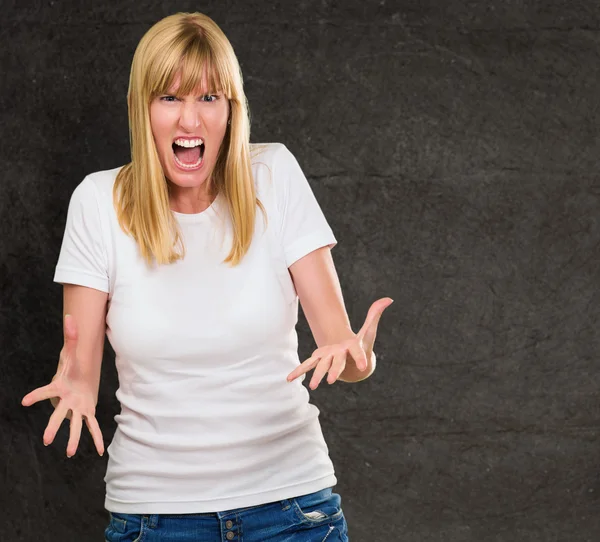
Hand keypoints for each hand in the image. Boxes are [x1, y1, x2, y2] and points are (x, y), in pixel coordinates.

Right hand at [21, 314, 104, 457]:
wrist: (79, 379)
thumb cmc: (73, 367)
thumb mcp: (73, 352)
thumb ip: (71, 336)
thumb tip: (71, 316)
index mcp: (61, 388)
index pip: (47, 391)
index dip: (37, 396)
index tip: (25, 401)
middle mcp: (67, 401)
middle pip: (59, 415)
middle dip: (53, 426)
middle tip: (47, 439)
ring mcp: (77, 409)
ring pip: (74, 425)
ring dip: (73, 438)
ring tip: (68, 452)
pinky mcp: (87, 412)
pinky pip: (92, 427)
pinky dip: (97, 438)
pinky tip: (100, 451)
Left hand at [287, 297, 392, 388]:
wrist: (354, 363)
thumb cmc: (363, 345)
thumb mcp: (369, 329)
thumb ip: (375, 314)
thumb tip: (388, 299)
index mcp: (353, 350)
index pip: (358, 353)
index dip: (360, 358)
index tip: (364, 366)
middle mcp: (340, 357)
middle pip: (338, 364)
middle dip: (335, 371)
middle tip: (331, 380)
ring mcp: (329, 359)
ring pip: (322, 367)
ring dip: (317, 375)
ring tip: (312, 385)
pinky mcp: (319, 359)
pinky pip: (308, 365)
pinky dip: (298, 371)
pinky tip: (289, 378)